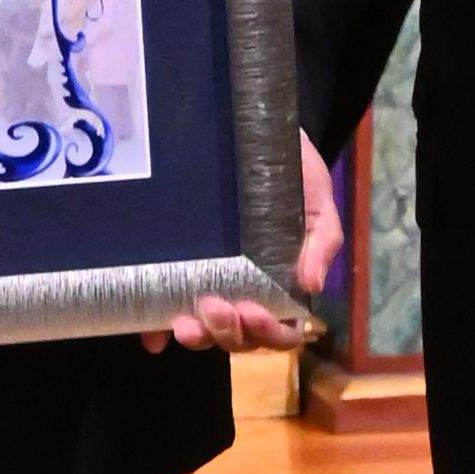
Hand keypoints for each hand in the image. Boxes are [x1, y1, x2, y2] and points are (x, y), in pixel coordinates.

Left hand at [150, 130, 340, 351]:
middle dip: (228, 333)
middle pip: (238, 337)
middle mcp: (244, 292)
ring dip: (198, 335)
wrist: (260, 137)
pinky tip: (151, 335)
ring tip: (186, 323)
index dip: (268, 333)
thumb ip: (322, 243)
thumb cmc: (294, 178)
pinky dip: (157, 329)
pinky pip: (167, 308)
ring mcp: (210, 283)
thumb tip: (311, 284)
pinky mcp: (178, 271)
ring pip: (205, 329)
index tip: (253, 311)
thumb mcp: (318, 206)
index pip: (278, 330)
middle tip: (216, 308)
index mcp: (281, 287)